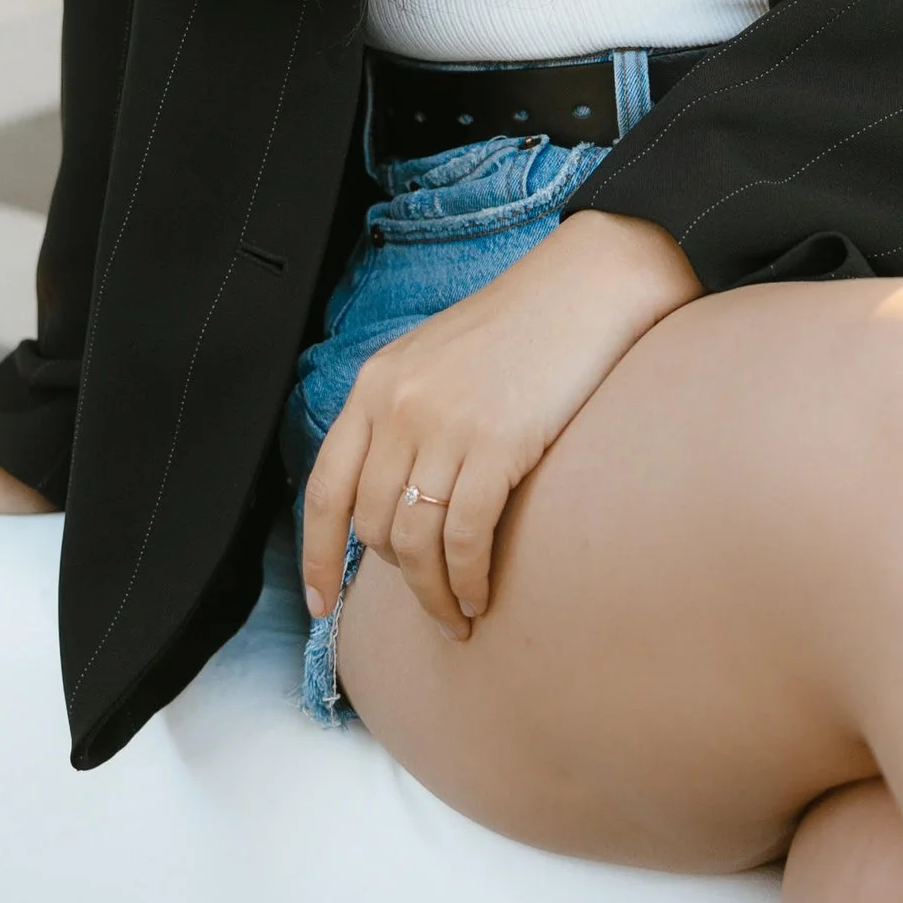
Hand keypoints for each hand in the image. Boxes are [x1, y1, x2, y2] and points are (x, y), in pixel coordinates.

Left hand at [301, 208, 697, 640]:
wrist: (586, 286)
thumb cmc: (520, 327)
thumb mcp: (436, 360)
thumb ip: (403, 418)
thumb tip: (395, 500)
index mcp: (375, 385)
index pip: (326, 488)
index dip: (317, 556)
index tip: (322, 606)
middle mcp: (397, 406)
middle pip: (373, 525)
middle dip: (399, 577)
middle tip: (432, 600)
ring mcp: (444, 425)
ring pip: (415, 542)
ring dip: (434, 594)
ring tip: (459, 616)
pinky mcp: (496, 444)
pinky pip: (465, 537)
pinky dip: (468, 578)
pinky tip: (482, 595)